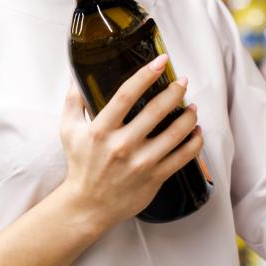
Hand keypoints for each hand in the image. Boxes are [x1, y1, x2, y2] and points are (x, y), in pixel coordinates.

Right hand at [57, 54, 201, 231]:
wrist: (88, 205)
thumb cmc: (80, 164)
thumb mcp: (68, 130)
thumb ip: (73, 101)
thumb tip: (77, 76)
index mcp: (101, 130)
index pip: (126, 95)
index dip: (146, 75)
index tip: (161, 60)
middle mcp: (122, 145)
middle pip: (156, 111)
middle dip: (175, 91)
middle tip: (183, 81)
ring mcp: (140, 163)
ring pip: (175, 134)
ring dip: (189, 116)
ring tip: (192, 107)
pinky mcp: (154, 178)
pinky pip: (182, 157)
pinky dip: (195, 142)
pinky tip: (196, 132)